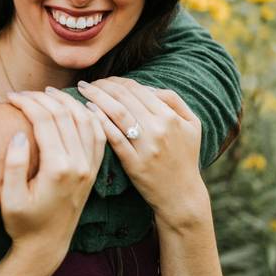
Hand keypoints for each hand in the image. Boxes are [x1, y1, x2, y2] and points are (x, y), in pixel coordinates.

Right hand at [0, 88, 104, 260]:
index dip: (27, 103)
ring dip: (67, 101)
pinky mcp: (94, 169)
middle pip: (66, 115)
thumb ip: (14, 165)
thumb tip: (19, 133)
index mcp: (58, 169)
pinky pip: (98, 133)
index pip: (46, 120)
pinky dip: (88, 114)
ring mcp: (90, 166)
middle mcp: (79, 164)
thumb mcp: (10, 198)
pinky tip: (75, 106)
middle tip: (24, 93)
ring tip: (47, 93)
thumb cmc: (23, 223)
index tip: (11, 96)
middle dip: (43, 97)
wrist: (47, 245)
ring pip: (86, 119)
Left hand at [76, 78, 207, 229]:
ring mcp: (146, 146)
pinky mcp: (134, 163)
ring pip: (116, 113)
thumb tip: (147, 87)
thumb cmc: (185, 157)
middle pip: (124, 97)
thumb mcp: (192, 125)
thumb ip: (174, 100)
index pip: (138, 89)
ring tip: (83, 91)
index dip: (117, 80)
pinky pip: (113, 137)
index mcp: (170, 117)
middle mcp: (159, 129)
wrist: (182, 196)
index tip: (104, 80)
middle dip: (102, 85)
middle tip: (88, 83)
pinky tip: (87, 111)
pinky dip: (99, 120)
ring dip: (96, 97)